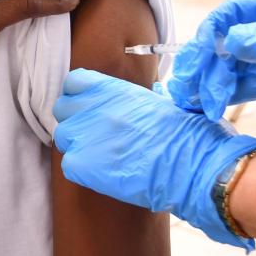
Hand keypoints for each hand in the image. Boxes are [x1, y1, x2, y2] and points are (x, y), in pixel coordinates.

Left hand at [53, 69, 255, 249]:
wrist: (193, 165)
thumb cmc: (186, 134)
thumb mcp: (158, 102)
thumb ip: (131, 100)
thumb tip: (127, 103)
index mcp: (111, 89)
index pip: (73, 82)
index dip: (79, 96)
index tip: (89, 107)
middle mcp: (93, 108)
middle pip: (63, 109)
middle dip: (76, 120)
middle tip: (95, 134)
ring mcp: (84, 136)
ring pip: (63, 137)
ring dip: (78, 145)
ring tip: (101, 156)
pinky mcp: (82, 164)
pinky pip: (68, 165)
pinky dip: (82, 170)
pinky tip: (103, 173)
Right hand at [167, 0, 255, 122]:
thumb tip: (230, 43)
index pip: (229, 15)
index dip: (209, 35)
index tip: (198, 58)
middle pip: (222, 44)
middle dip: (202, 65)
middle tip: (186, 87)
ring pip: (228, 68)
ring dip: (208, 84)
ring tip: (191, 103)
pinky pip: (241, 88)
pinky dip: (222, 96)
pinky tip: (207, 106)